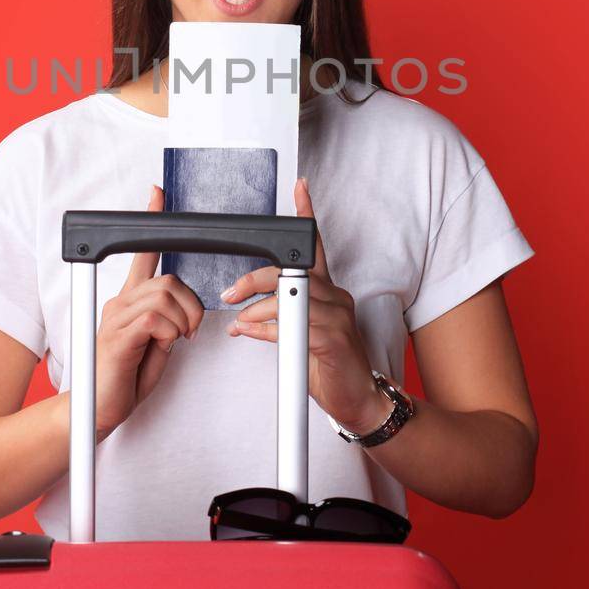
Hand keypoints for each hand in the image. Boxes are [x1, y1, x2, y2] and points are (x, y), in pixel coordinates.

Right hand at [92, 185, 205, 437]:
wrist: (96, 411)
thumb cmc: (125, 379)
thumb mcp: (155, 346)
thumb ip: (167, 323)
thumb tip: (182, 314)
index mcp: (130, 301)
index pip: (141, 253)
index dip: (150, 221)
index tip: (157, 194)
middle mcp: (119, 303)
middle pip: (168, 279)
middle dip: (191, 305)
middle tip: (189, 332)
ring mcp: (115, 318)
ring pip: (164, 296)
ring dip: (183, 320)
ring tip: (177, 341)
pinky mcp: (116, 336)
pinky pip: (154, 318)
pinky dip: (169, 332)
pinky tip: (164, 346)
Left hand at [223, 177, 391, 434]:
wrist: (358, 400)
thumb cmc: (330, 367)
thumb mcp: (301, 336)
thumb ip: (279, 319)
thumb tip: (245, 317)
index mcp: (327, 292)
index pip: (316, 248)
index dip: (308, 216)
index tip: (299, 188)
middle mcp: (335, 297)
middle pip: (291, 272)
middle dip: (254, 280)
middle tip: (230, 294)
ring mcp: (337, 316)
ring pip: (289, 297)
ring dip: (256, 310)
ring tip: (240, 322)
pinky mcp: (333, 338)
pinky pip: (293, 326)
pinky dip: (267, 331)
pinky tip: (253, 335)